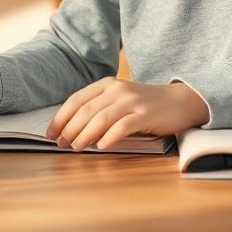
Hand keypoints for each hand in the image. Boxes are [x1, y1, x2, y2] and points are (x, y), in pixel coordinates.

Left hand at [47, 79, 209, 150]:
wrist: (181, 101)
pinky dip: (109, 137)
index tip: (50, 133)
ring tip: (76, 148)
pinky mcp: (146, 114)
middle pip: (86, 110)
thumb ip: (100, 108)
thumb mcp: (120, 99)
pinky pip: (123, 126)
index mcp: (108, 84)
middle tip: (61, 144)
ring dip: (84, 135)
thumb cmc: (146, 105)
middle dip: (69, 129)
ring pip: (101, 118)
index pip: (77, 99)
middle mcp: (118, 89)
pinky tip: (101, 146)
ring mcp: (133, 101)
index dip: (61, 117)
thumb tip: (71, 129)